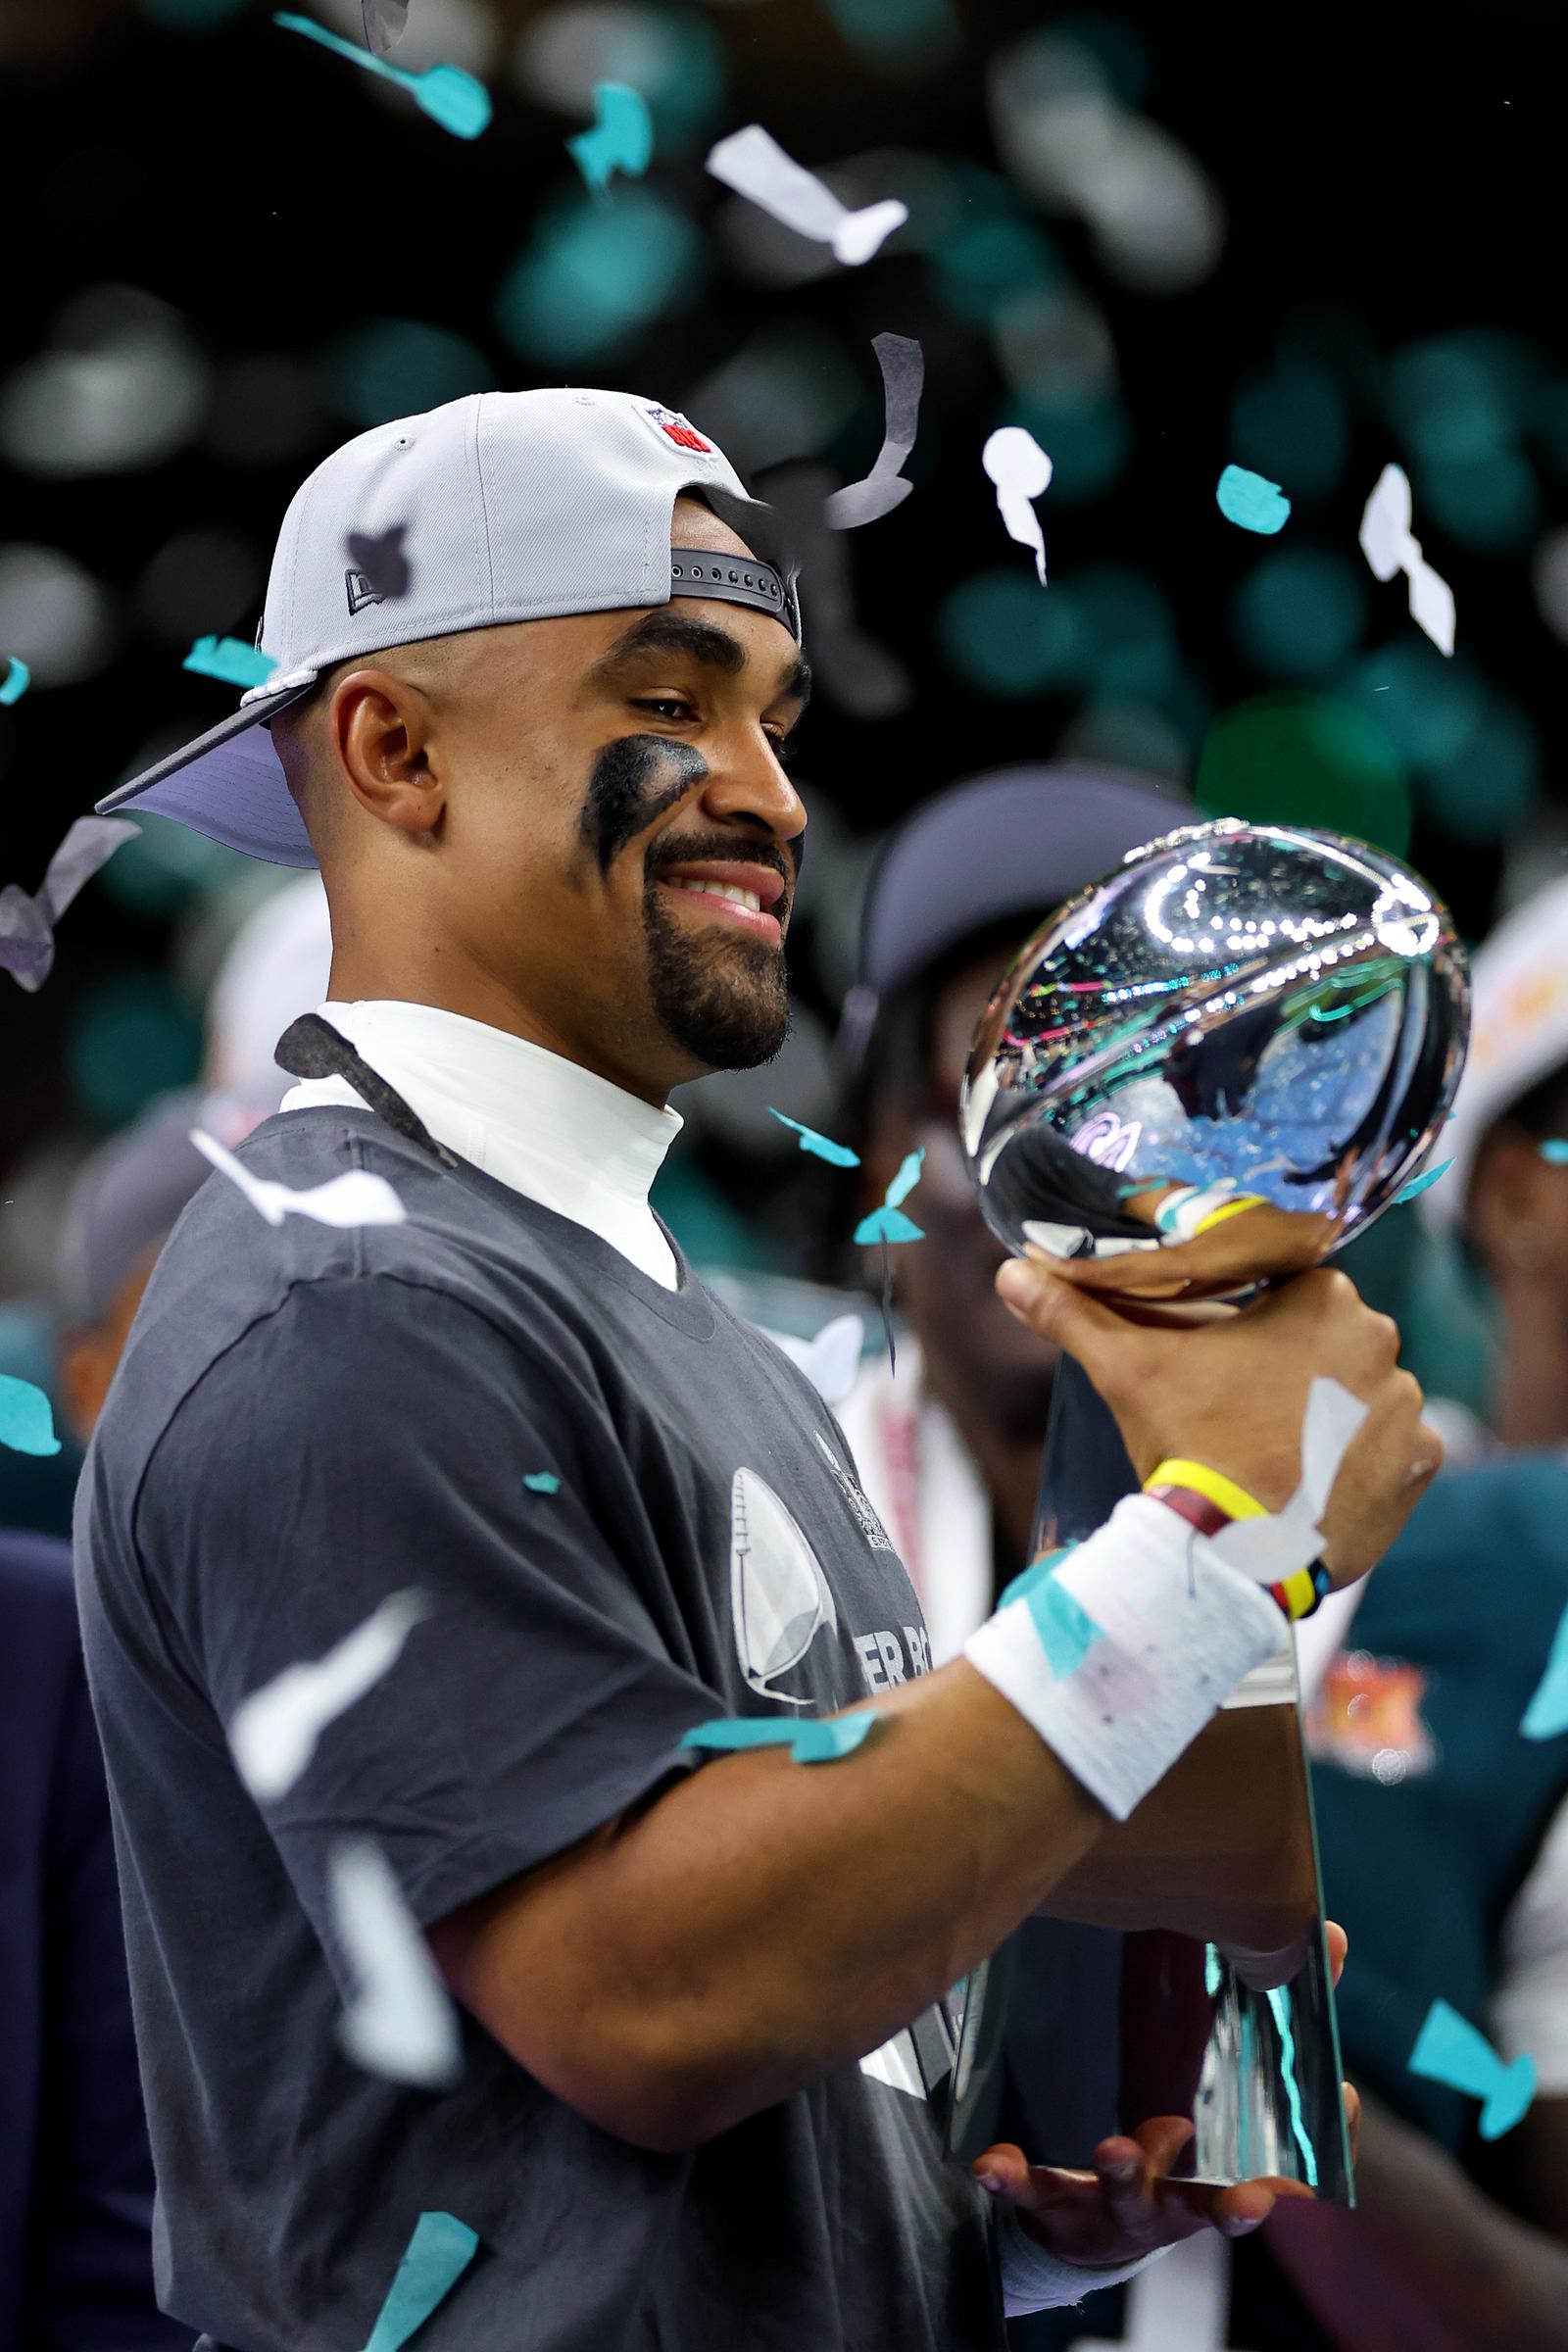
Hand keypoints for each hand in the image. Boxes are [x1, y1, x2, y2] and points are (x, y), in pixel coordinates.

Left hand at [974, 1923, 1359, 2268]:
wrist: (1097, 2216)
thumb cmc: (1181, 2133)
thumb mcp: (1229, 2081)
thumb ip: (1279, 2011)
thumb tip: (1332, 1932)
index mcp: (1226, 2173)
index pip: (1274, 2183)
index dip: (1290, 2184)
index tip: (1297, 2185)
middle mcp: (1178, 2198)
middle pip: (1203, 2206)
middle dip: (1223, 2205)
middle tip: (1241, 2200)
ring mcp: (1117, 2203)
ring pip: (1126, 2196)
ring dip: (1126, 2172)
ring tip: (1113, 2148)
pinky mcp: (1059, 2202)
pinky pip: (1034, 2193)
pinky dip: (1014, 2179)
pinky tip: (990, 2163)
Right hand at [995, 1260, 1442, 1586]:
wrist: (1235, 1551)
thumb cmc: (1187, 1442)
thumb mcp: (1126, 1370)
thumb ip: (1074, 1313)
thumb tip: (1011, 1273)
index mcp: (1321, 1295)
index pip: (1286, 1292)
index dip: (1250, 1325)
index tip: (1224, 1360)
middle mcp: (1380, 1337)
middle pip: (1328, 1341)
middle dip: (1290, 1368)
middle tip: (1241, 1410)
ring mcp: (1406, 1401)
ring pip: (1361, 1392)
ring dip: (1329, 1413)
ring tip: (1277, 1451)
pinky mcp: (1421, 1460)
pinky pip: (1392, 1447)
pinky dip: (1361, 1460)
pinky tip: (1315, 1479)